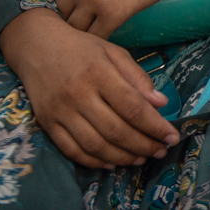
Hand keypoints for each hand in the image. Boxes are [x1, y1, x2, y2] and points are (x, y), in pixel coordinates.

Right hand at [0, 7, 179, 167]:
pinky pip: (72, 150)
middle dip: (143, 145)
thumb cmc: (81, 48)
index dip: (155, 126)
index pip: (133, 107)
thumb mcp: (114, 52)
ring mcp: (61, 112)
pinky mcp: (47, 124)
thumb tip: (161, 103)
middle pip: (116, 130)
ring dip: (122, 157)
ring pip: (95, 145)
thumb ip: (137, 77)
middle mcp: (79, 95)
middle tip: (161, 151)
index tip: (172, 136)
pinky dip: (94, 161)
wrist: (37, 46)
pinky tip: (111, 162)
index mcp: (99, 74)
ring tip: (141, 159)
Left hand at [31, 0, 209, 38]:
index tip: (76, 4)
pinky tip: (105, 34)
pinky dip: (97, 39)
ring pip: (74, 28)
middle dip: (71, 17)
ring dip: (81, 31)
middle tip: (85, 19)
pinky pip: (94, 36)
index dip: (64, 0)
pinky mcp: (114, 14)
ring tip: (91, 31)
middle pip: (61, 13)